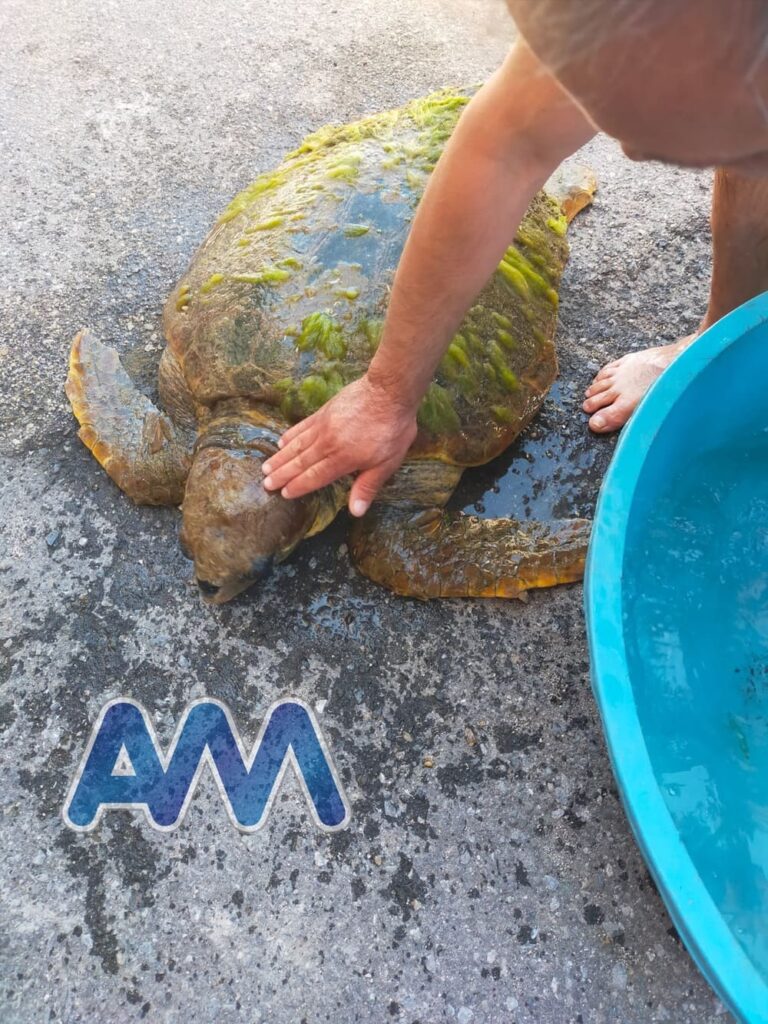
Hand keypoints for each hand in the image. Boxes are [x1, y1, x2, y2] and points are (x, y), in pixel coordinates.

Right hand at [262, 374, 417, 515]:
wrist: (388, 392)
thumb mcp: (387, 463)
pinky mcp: (324, 411)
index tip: (284, 493)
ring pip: (296, 445)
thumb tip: (355, 512)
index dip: (299, 486)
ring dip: (280, 457)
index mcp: (342, 460)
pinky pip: (302, 426)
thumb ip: (368, 486)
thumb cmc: (392, 430)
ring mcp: (323, 426)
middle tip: (266, 483)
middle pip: (300, 462)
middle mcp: (327, 444)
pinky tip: (281, 441)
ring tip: (266, 466)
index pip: (315, 477)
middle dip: (282, 474)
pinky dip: (290, 435)